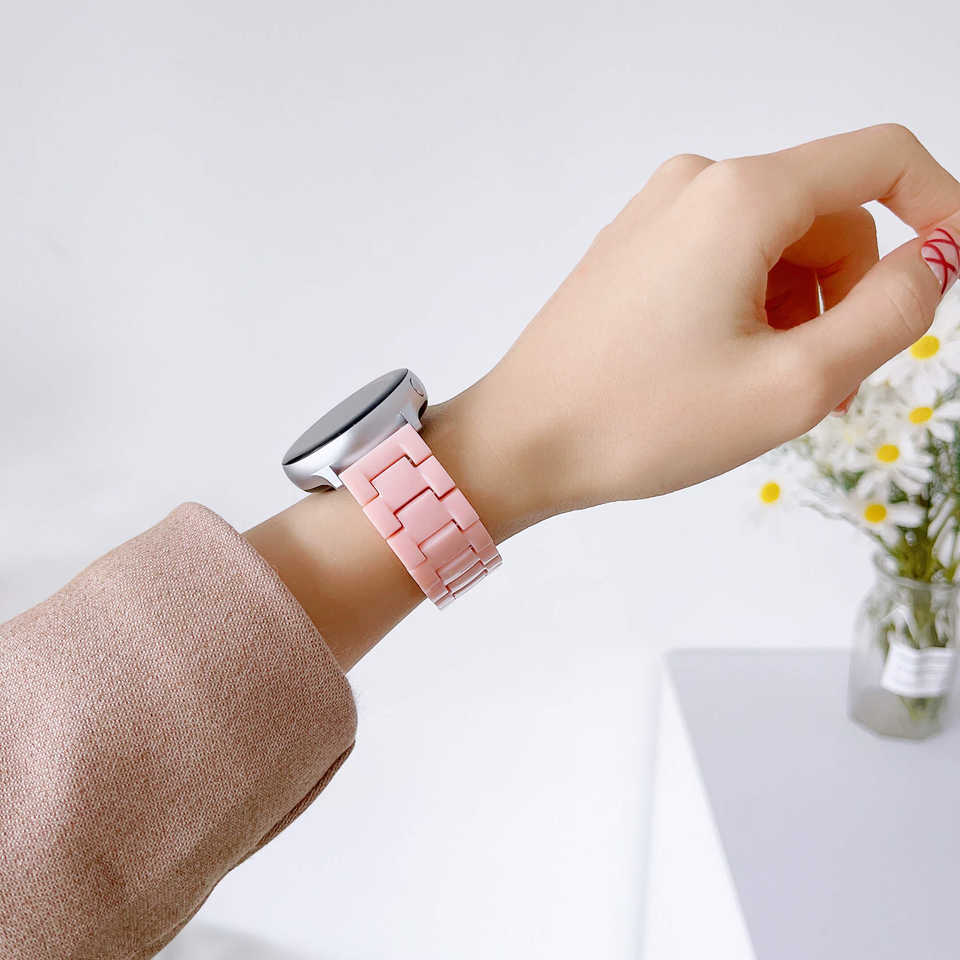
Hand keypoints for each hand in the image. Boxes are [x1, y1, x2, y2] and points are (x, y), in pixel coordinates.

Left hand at [452, 124, 959, 518]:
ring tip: (762, 391)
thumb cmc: (640, 420)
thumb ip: (891, 313)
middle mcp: (696, 185)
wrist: (522, 442)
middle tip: (820, 386)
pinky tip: (723, 374)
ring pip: (778, 250)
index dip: (939, 211)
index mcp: (741, 196)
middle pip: (828, 219)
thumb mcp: (795, 383)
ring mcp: (658, 216)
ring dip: (796, 315)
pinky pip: (727, 264)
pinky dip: (750, 313)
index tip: (947, 279)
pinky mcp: (636, 250)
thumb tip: (932, 261)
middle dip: (845, 297)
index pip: (881, 160)